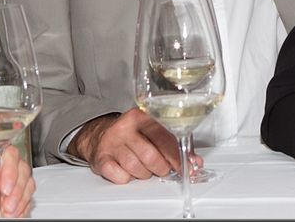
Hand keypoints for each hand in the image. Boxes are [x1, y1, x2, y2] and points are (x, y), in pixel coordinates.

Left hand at [0, 143, 34, 217]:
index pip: (8, 153)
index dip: (10, 167)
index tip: (4, 186)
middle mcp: (2, 167)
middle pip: (22, 168)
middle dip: (17, 187)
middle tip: (6, 202)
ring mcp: (9, 182)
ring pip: (27, 184)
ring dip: (21, 199)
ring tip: (7, 212)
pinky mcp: (12, 198)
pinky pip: (27, 200)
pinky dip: (22, 208)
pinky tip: (11, 214)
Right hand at [69, 108, 185, 183]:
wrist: (100, 136)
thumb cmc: (132, 136)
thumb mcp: (153, 134)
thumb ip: (175, 146)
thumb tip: (194, 161)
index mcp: (141, 116)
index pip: (165, 138)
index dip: (178, 156)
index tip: (186, 167)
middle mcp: (125, 127)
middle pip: (151, 156)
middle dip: (161, 168)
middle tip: (162, 168)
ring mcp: (112, 142)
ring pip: (136, 168)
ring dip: (144, 174)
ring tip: (143, 168)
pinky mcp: (101, 158)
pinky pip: (120, 176)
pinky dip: (127, 178)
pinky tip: (127, 170)